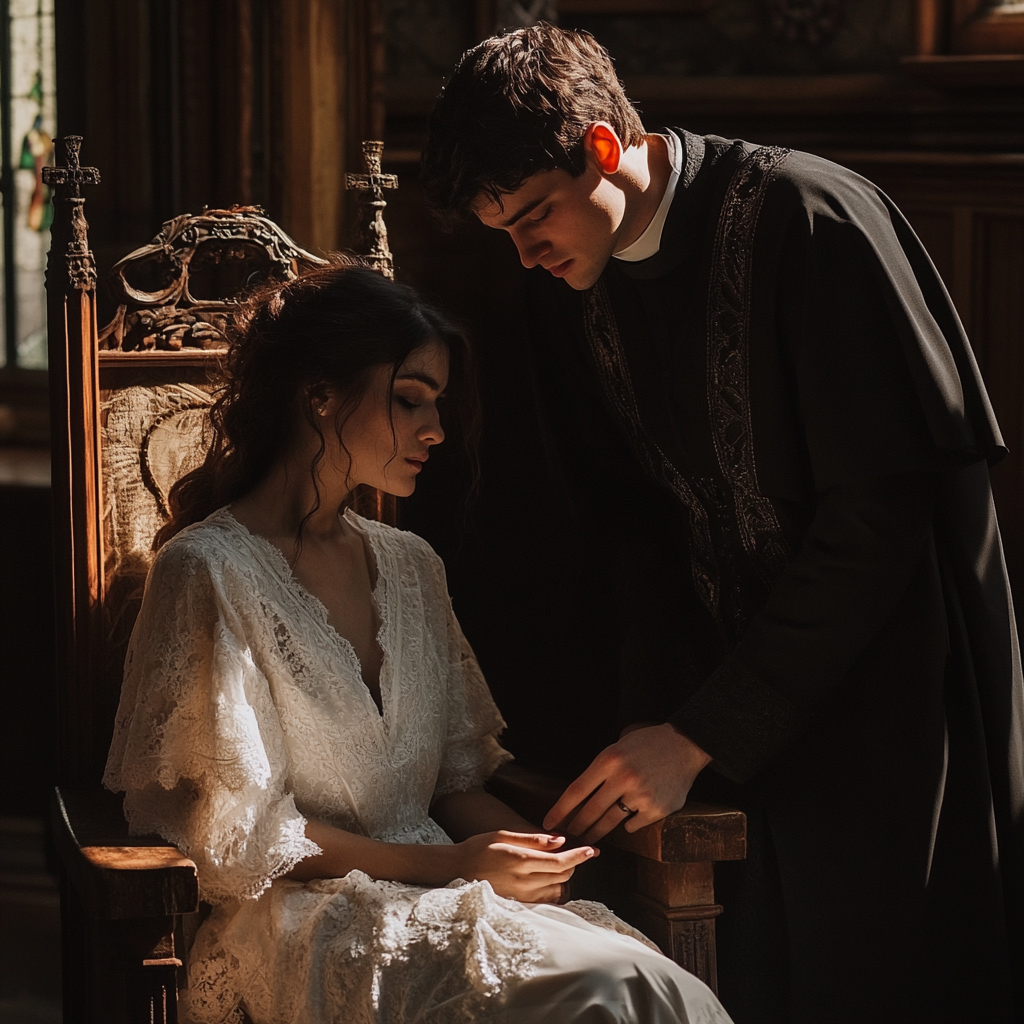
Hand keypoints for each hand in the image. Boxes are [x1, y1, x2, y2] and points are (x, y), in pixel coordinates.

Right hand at [453, 830, 598, 902]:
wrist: (455, 870)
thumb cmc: (478, 847)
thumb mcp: (503, 835)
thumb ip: (533, 839)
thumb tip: (560, 840)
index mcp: (520, 861)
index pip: (559, 862)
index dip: (579, 856)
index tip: (593, 850)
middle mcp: (523, 882)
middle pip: (562, 877)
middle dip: (573, 864)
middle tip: (574, 852)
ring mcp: (521, 897)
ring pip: (557, 890)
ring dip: (564, 878)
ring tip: (558, 866)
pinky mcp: (518, 905)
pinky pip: (545, 900)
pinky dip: (553, 890)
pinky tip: (547, 880)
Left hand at [543, 723, 711, 842]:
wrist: (685, 745)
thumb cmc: (649, 742)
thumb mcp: (620, 744)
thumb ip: (603, 766)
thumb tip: (582, 791)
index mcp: (609, 760)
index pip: (576, 790)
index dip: (561, 809)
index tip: (549, 822)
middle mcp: (622, 778)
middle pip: (591, 810)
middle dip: (577, 825)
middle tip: (568, 834)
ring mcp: (640, 795)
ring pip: (610, 821)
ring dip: (597, 832)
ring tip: (589, 837)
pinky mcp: (656, 809)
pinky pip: (634, 824)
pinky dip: (628, 825)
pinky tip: (625, 824)